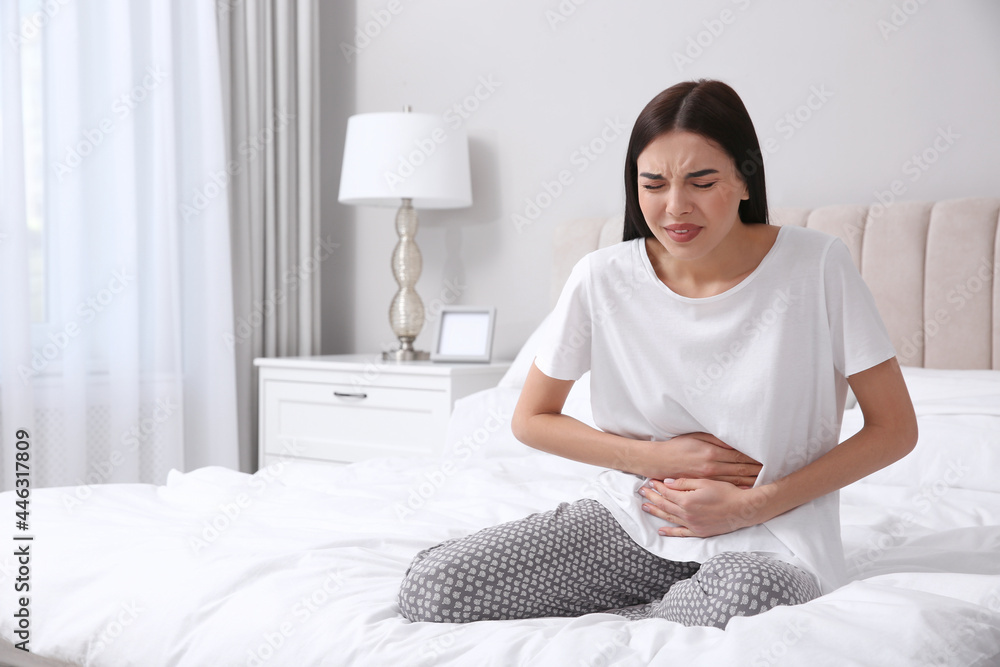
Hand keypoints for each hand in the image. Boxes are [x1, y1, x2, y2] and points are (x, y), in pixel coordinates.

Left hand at [638, 478, 766, 537]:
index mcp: (687, 500)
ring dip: (656, 512)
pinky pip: (681, 533)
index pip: (666, 492)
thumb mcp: (704, 482)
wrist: (742, 509)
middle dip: (651, 497)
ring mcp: (692, 525)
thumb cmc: (726, 492)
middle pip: (664, 504)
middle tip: (640, 491)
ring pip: (669, 518)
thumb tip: (666, 483)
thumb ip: (684, 483)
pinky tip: (661, 530)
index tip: (650, 481)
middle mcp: (687, 514)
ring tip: (645, 507)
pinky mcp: (699, 532)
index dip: (657, 486)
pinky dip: (670, 532)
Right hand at [648, 433, 760, 486]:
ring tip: (768, 482)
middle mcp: (711, 467)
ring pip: (736, 481)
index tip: (769, 458)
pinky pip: (725, 489)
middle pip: (741, 470)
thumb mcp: (696, 437)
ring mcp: (708, 479)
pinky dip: (739, 489)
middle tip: (776, 471)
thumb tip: (735, 441)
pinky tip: (749, 491)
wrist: (658, 462)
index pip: (740, 456)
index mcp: (711, 452)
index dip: (755, 457)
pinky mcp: (704, 487)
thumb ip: (716, 439)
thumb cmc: (677, 447)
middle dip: (759, 471)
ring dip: (752, 481)